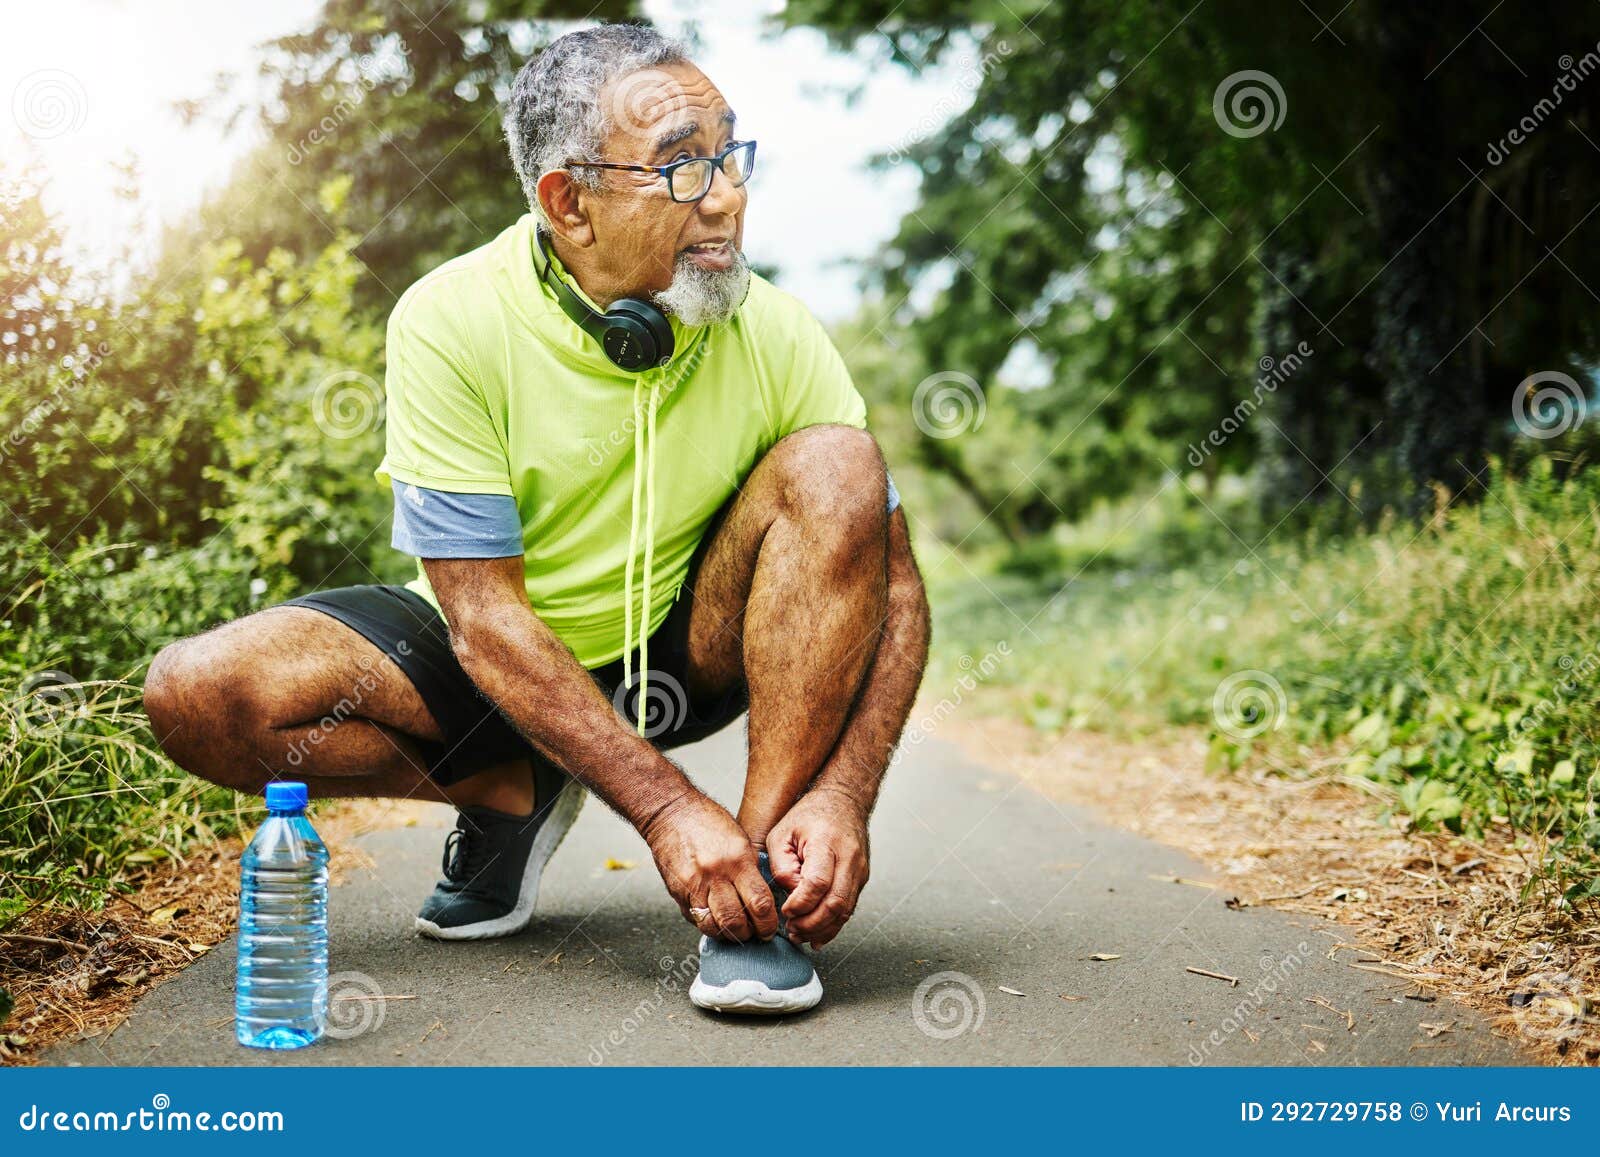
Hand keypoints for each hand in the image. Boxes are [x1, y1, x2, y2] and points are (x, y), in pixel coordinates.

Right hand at [641, 791, 777, 942]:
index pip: (759, 903)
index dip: (768, 922)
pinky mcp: (677, 893)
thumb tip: (763, 898)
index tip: (770, 928)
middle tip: (755, 933)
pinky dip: (709, 925)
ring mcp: (693, 886)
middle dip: (749, 934)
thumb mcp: (740, 839)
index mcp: (736, 860)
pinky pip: (696, 919)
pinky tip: (717, 920)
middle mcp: (714, 876)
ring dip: (728, 935)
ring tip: (736, 931)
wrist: (670, 813)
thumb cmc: (708, 822)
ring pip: (714, 927)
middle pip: (735, 921)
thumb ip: (751, 869)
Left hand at [766, 787, 870, 947]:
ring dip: (822, 929)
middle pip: (835, 902)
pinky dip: (833, 925)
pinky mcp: (862, 878)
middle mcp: (849, 858)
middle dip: (811, 924)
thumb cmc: (809, 815)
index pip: (818, 883)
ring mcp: (859, 870)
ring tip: (800, 935)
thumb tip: (791, 896)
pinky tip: (816, 935)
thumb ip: (781, 866)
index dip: (800, 904)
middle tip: (792, 930)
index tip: (785, 911)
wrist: (844, 800)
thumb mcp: (782, 833)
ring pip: (846, 911)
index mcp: (826, 842)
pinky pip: (849, 908)